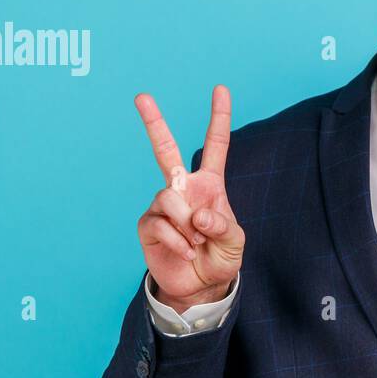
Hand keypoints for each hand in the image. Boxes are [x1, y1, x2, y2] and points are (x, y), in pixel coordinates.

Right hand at [134, 84, 244, 308]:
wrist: (199, 287)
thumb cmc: (219, 258)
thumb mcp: (235, 243)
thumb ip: (223, 226)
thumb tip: (199, 215)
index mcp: (209, 185)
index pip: (215, 145)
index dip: (219, 117)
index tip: (221, 89)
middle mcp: (183, 188)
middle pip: (165, 149)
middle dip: (153, 122)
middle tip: (141, 95)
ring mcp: (163, 205)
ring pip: (169, 198)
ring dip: (187, 224)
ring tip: (196, 243)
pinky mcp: (148, 224)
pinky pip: (161, 222)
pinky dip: (178, 240)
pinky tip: (186, 252)